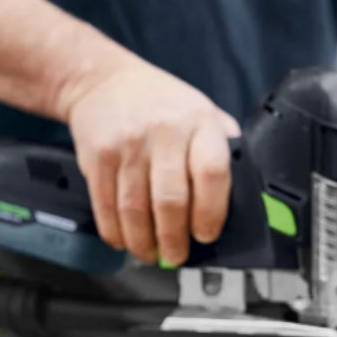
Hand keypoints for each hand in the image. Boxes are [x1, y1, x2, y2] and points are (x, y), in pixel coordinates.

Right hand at [58, 57, 240, 266]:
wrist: (101, 82)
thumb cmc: (158, 103)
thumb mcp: (200, 111)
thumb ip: (220, 146)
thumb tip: (239, 196)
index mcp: (199, 123)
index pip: (212, 173)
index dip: (211, 212)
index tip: (206, 235)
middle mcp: (163, 132)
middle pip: (170, 200)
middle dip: (174, 239)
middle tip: (176, 255)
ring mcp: (127, 145)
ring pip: (135, 210)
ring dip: (143, 242)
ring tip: (149, 254)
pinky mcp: (98, 157)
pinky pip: (105, 205)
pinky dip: (115, 232)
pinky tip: (123, 240)